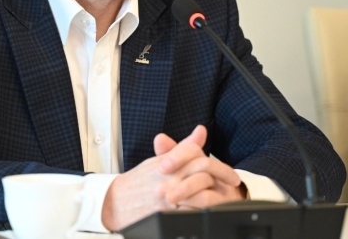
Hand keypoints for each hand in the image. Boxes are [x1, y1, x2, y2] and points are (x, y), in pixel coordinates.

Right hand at [101, 126, 242, 230]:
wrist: (113, 203)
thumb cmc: (137, 183)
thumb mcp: (159, 161)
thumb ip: (183, 148)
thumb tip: (201, 131)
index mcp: (167, 162)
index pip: (196, 152)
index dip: (217, 162)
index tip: (230, 173)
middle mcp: (168, 177)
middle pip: (203, 169)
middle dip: (224, 175)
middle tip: (234, 183)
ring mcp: (167, 196)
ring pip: (202, 194)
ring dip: (218, 197)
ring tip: (225, 199)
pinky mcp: (166, 214)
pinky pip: (192, 213)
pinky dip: (204, 212)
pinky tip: (211, 212)